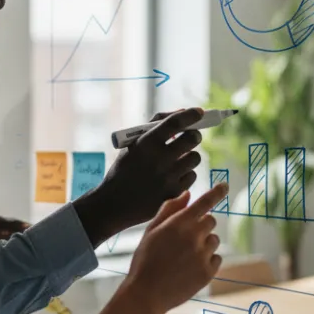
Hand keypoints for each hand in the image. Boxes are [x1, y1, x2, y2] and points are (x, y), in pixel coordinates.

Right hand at [73, 108, 205, 244]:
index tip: (199, 112)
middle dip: (194, 135)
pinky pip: (192, 176)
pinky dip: (186, 174)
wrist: (115, 203)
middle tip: (191, 137)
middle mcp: (158, 159)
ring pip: (195, 158)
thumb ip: (156, 124)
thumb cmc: (125, 169)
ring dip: (189, 156)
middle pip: (192, 139)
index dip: (191, 115)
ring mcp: (168, 178)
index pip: (175, 122)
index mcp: (146, 143)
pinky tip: (173, 176)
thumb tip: (183, 111)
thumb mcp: (132, 144)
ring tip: (177, 160)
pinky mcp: (174, 193)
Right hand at [123, 183, 226, 313]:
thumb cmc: (145, 260)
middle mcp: (193, 236)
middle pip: (211, 221)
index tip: (225, 186)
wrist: (146, 293)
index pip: (204, 202)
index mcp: (179, 223)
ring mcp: (202, 255)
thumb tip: (188, 195)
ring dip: (204, 244)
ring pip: (214, 240)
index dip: (217, 192)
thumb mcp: (151, 231)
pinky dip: (207, 261)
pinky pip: (216, 258)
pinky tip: (189, 268)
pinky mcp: (208, 272)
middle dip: (201, 225)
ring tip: (184, 256)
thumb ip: (169, 210)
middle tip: (185, 238)